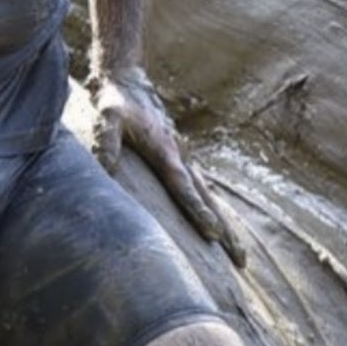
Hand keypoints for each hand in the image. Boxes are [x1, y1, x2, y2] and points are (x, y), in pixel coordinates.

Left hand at [90, 66, 245, 266]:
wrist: (129, 83)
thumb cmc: (117, 102)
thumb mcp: (107, 117)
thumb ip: (106, 141)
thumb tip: (105, 169)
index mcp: (167, 152)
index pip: (185, 188)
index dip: (197, 211)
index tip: (213, 234)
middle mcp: (182, 158)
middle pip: (209, 200)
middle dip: (226, 231)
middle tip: (241, 262)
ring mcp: (185, 158)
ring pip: (209, 197)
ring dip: (225, 225)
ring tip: (239, 257)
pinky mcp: (180, 159)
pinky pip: (201, 190)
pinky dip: (212, 210)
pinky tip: (217, 229)